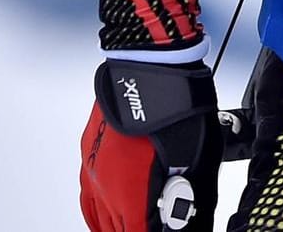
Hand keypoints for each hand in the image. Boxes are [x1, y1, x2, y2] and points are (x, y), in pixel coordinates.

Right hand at [80, 59, 223, 231]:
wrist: (150, 66)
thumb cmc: (177, 108)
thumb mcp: (193, 160)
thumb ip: (186, 198)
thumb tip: (185, 217)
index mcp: (130, 192)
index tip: (166, 231)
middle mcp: (105, 186)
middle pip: (117, 230)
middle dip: (135, 230)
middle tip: (155, 227)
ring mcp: (93, 170)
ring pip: (100, 219)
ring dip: (117, 227)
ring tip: (133, 227)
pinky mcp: (90, 154)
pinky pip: (89, 197)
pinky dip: (99, 215)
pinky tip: (107, 219)